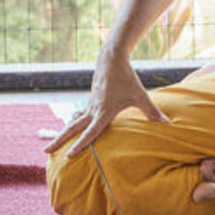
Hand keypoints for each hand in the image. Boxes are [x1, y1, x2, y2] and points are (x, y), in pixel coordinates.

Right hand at [44, 52, 168, 158]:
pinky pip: (79, 116)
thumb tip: (168, 125)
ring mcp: (89, 105)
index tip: (69, 156)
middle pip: (72, 128)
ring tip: (52, 145)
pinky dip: (71, 125)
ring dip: (62, 133)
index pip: (90, 132)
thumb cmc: (127, 78)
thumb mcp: (140, 96)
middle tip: (45, 151)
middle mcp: (93, 110)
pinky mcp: (90, 100)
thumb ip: (152, 112)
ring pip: (73, 122)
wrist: (111, 58)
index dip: (80, 145)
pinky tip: (68, 130)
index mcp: (103, 112)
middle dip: (59, 140)